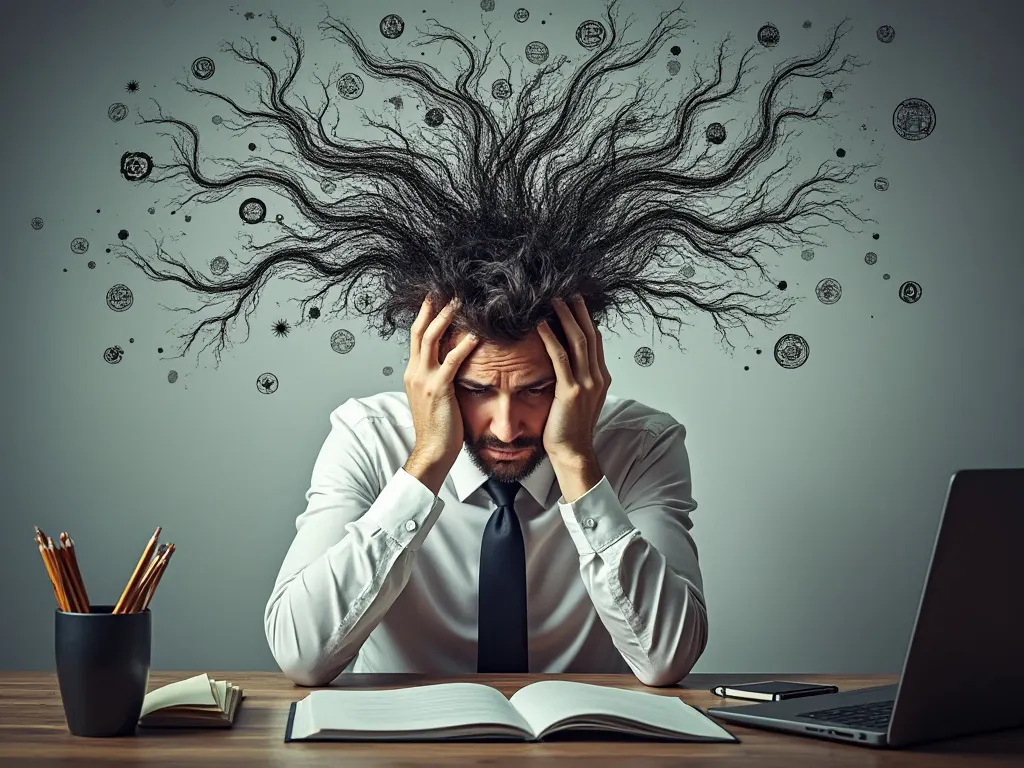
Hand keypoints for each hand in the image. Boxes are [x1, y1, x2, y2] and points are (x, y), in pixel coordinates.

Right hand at [404, 295, 480, 464]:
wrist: (432, 451)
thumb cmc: (438, 427)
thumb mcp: (431, 396)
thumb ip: (436, 376)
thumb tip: (448, 362)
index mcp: (413, 373)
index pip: (417, 336)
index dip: (425, 314)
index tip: (436, 296)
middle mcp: (415, 372)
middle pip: (420, 330)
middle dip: (432, 307)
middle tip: (446, 288)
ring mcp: (424, 379)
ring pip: (432, 339)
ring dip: (446, 318)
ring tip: (461, 302)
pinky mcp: (438, 389)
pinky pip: (452, 361)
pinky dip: (464, 345)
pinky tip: (476, 335)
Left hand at [536, 296, 611, 461]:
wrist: (573, 452)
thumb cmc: (570, 428)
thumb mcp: (579, 398)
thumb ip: (577, 377)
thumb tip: (565, 360)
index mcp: (600, 377)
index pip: (595, 340)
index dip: (586, 319)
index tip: (575, 301)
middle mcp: (597, 377)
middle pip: (589, 334)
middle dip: (578, 310)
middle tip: (567, 291)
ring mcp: (586, 383)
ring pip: (578, 341)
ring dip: (565, 317)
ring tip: (554, 300)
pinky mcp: (571, 391)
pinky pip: (560, 358)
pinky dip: (551, 338)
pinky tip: (541, 325)